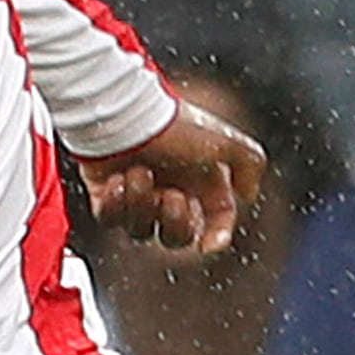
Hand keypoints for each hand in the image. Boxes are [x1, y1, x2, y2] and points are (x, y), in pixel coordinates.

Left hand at [74, 97, 264, 258]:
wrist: (124, 110)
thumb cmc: (175, 126)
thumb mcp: (225, 140)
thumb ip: (249, 164)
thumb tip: (246, 195)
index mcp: (200, 181)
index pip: (215, 221)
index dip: (215, 237)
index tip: (209, 244)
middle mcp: (169, 190)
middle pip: (175, 237)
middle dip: (175, 222)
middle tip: (170, 195)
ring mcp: (136, 195)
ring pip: (140, 230)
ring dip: (141, 204)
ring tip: (138, 173)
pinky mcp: (105, 194)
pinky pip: (109, 218)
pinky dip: (115, 203)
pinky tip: (118, 179)